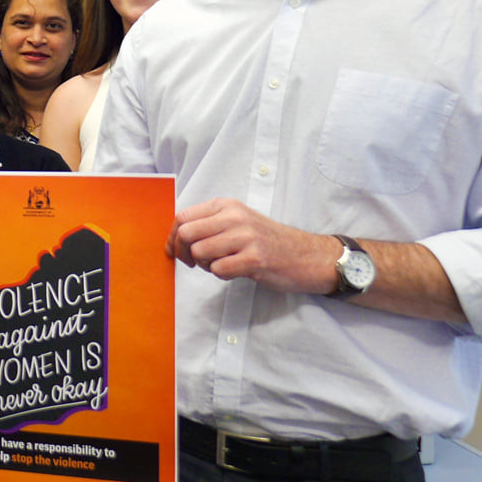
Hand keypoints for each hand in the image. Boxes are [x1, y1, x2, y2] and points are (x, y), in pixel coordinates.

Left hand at [168, 198, 334, 293]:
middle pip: (186, 234)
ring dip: (205, 265)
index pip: (183, 216)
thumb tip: (175, 237)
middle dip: (183, 252)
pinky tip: (236, 271)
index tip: (174, 250)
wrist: (308, 255)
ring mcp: (246, 237)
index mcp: (227, 206)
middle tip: (194, 262)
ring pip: (200, 252)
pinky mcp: (254, 259)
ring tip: (222, 264)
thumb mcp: (239, 222)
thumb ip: (210, 224)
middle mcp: (235, 217)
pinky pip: (218, 270)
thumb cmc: (268, 241)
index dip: (173, 237)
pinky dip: (221, 275)